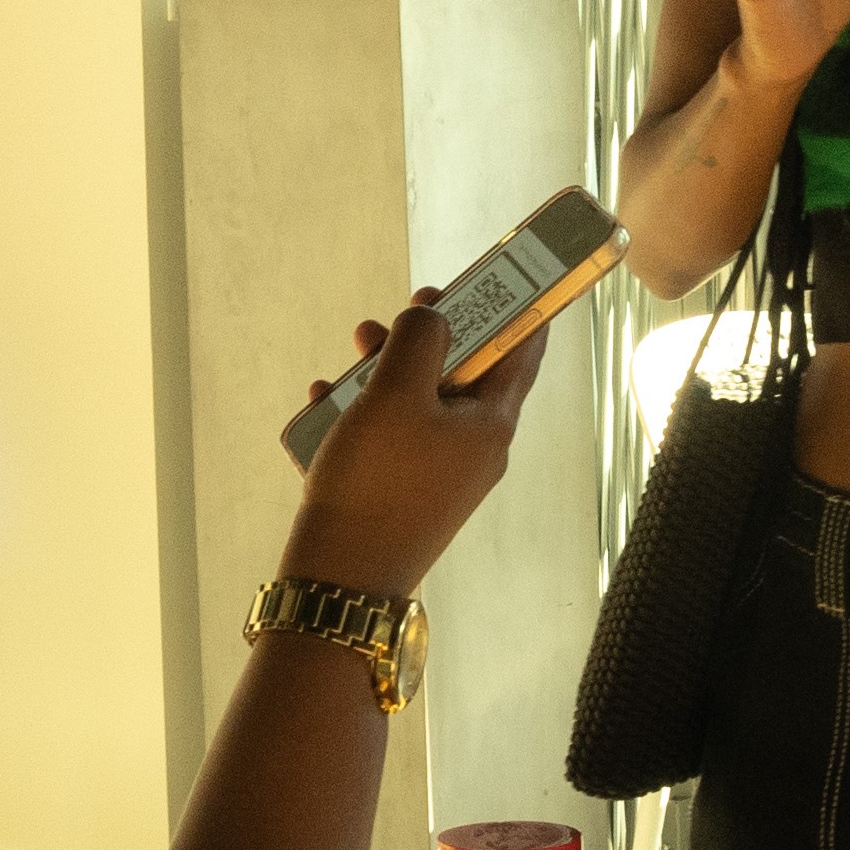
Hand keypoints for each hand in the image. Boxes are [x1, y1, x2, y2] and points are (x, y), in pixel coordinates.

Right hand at [279, 290, 551, 600]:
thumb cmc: (376, 483)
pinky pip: (391, 438)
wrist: (341, 578)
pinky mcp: (406, 495)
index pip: (525, 349)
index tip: (498, 271)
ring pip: (423, 402)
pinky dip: (363, 412)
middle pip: (467, 371)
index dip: (515, 303)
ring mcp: (442, 476)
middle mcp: (476, 450)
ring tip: (355, 347)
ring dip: (390, 368)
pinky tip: (324, 399)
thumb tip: (434, 318)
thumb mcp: (396, 393)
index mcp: (492, 422)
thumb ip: (419, 339)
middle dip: (433, 334)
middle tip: (406, 309)